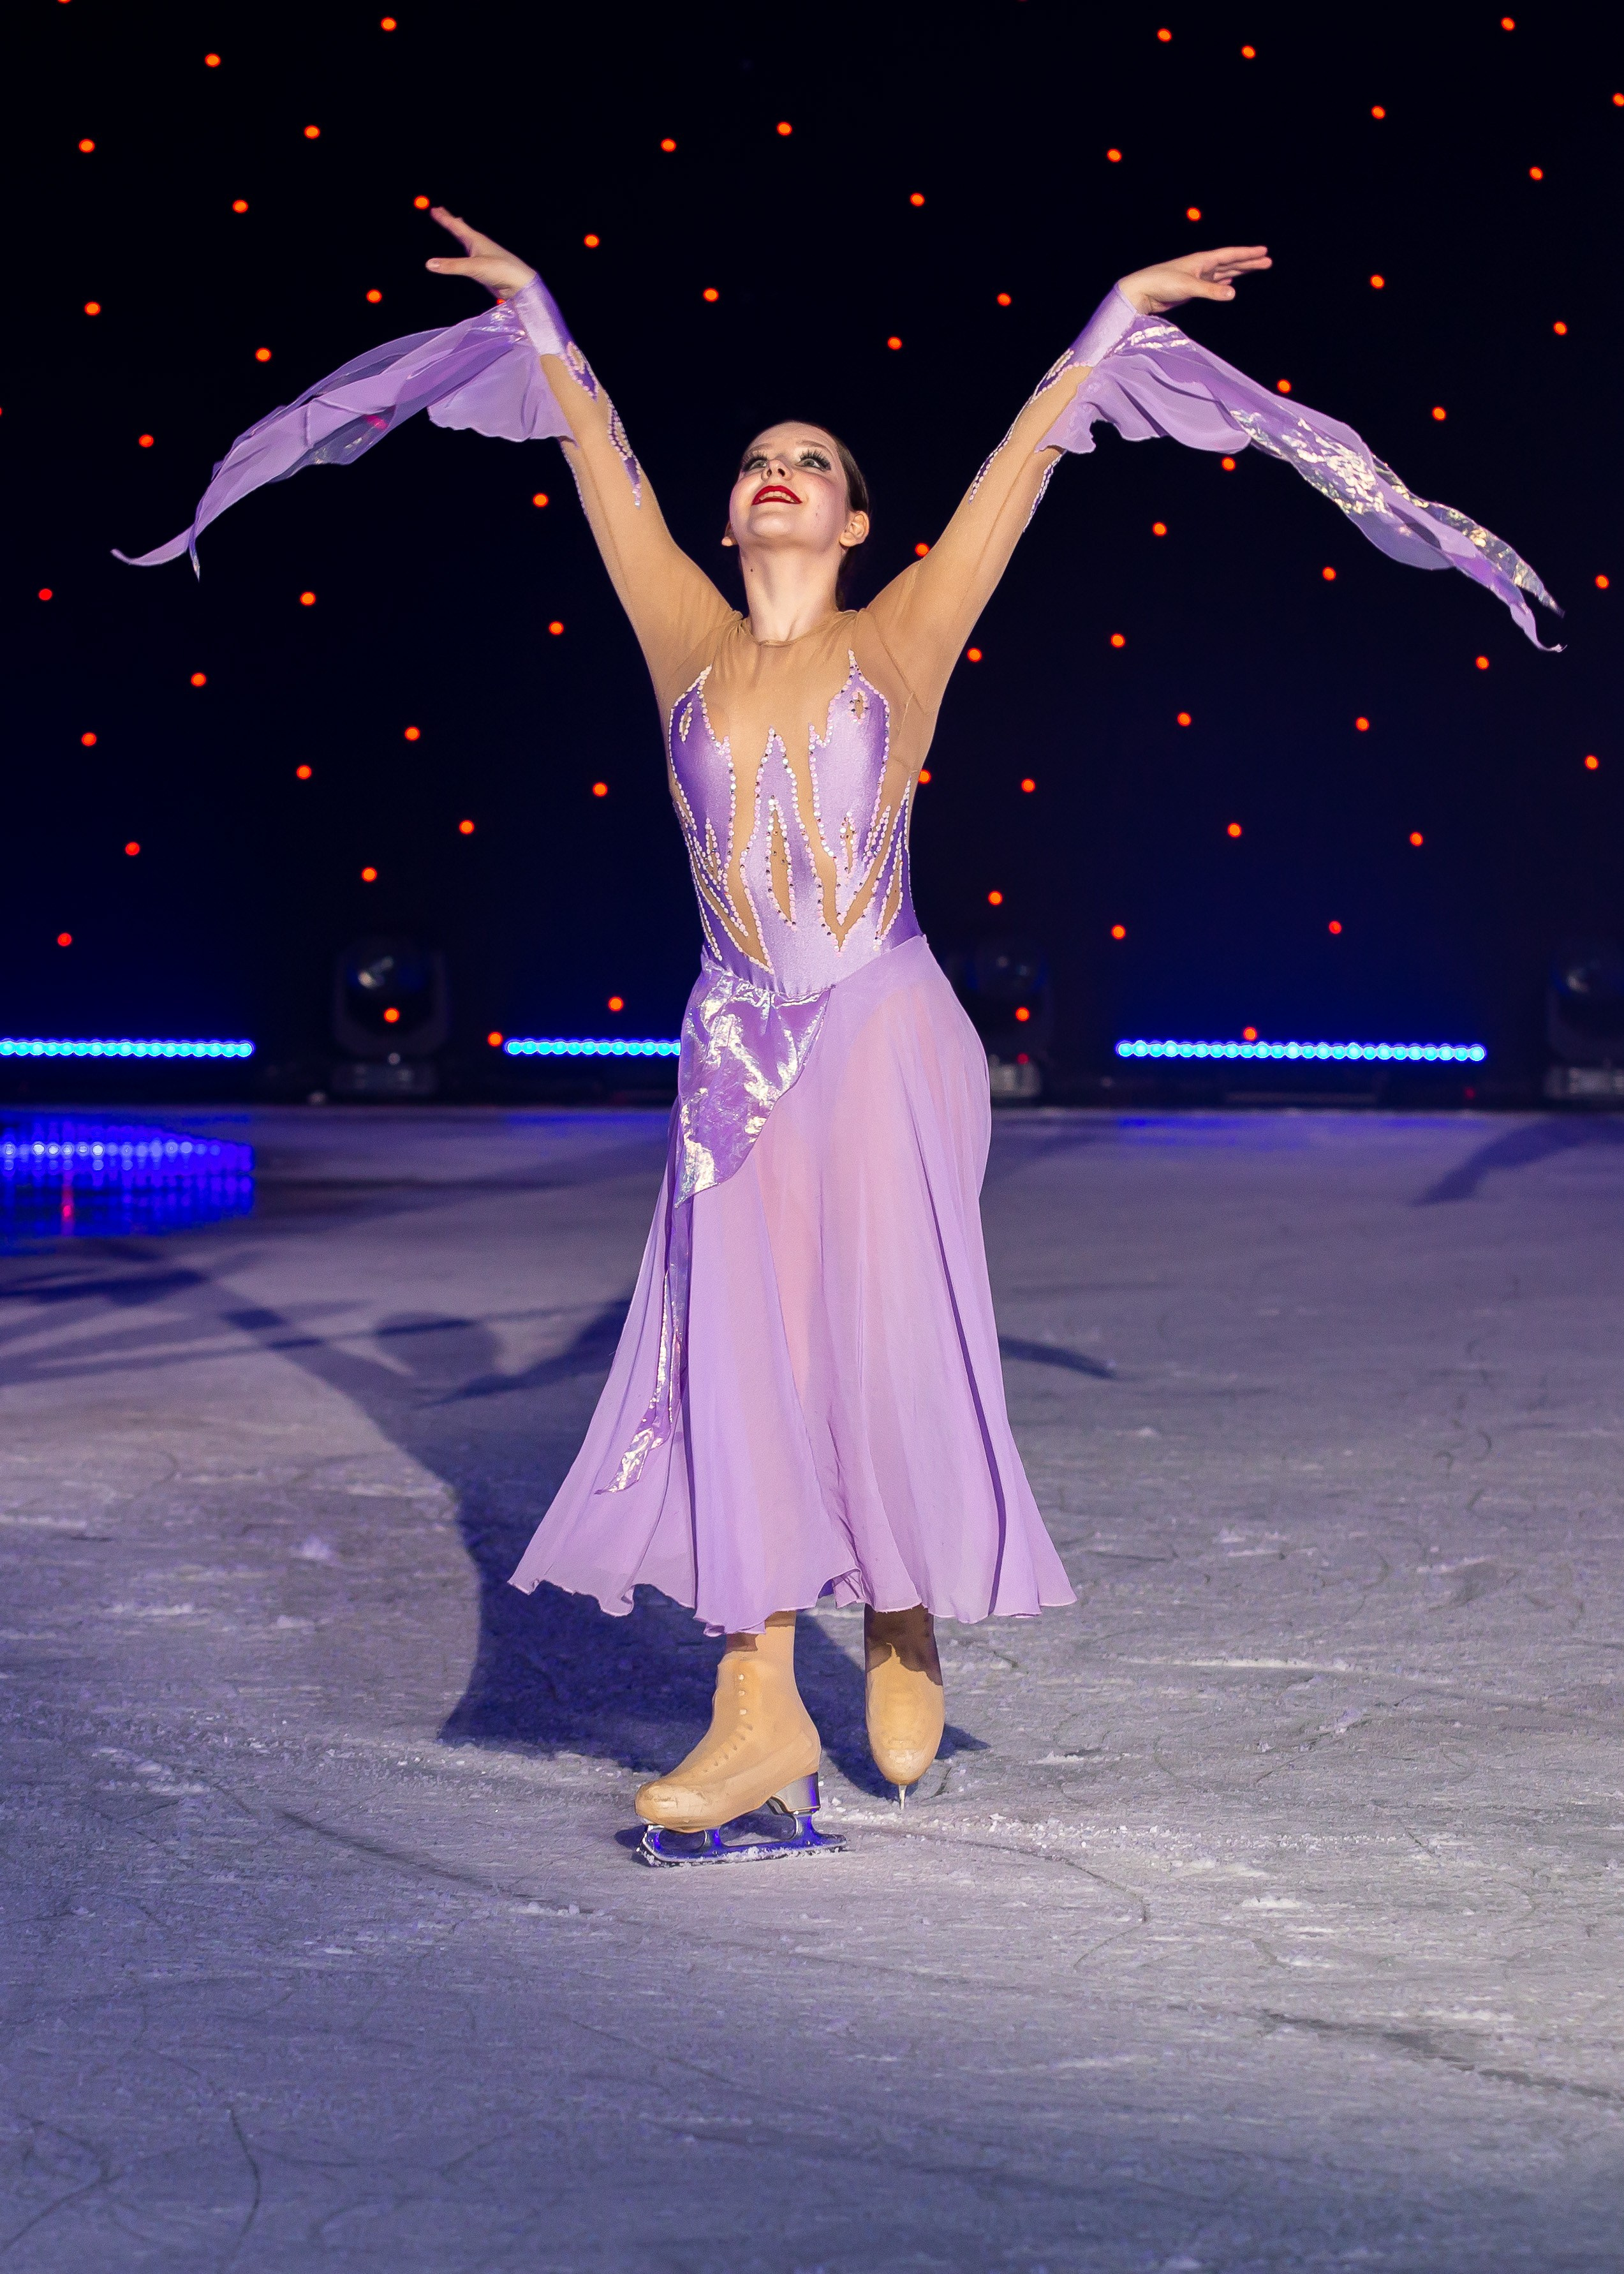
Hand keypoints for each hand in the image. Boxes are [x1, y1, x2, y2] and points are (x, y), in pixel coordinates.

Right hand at [424, 208, 535, 299]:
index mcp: (476, 240)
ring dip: (459, 232)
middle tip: (441, 212)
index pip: (456, 226)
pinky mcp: (486, 267)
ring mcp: (483, 255)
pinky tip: (467, 252)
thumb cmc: (501, 270)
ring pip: (467, 240)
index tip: (434, 209)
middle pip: (462, 229)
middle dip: (450, 221)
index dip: (444, 218)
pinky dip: (465, 248)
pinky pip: (471, 254)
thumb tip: (429, 264)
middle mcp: (479, 245)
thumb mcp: (473, 267)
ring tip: (454, 227)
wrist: (520, 284)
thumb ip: (452, 266)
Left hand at [1117, 245, 1270, 315]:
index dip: (1247, 254)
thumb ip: (1210, 291)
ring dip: (1239, 271)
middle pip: (1230, 262)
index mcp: (1202, 260)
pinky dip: (1223, 282)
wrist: (1141, 292)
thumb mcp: (1188, 287)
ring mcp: (1197, 277)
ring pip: (1224, 272)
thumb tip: (1233, 293)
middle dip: (1249, 262)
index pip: (1230, 255)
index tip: (1263, 251)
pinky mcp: (1191, 288)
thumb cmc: (1162, 284)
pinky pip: (1213, 284)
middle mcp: (1201, 266)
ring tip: (1255, 268)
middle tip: (1267, 261)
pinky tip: (1230, 282)